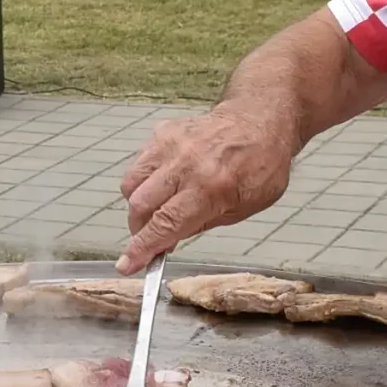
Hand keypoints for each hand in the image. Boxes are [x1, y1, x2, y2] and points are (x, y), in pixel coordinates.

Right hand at [116, 107, 296, 273]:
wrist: (259, 122)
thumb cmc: (259, 167)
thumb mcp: (242, 209)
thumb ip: (200, 225)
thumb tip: (166, 241)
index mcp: (211, 187)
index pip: (165, 224)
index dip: (142, 248)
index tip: (127, 264)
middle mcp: (186, 164)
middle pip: (140, 206)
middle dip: (139, 229)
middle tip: (149, 237)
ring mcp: (171, 145)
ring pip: (131, 185)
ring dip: (137, 206)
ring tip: (156, 209)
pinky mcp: (162, 133)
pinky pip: (139, 165)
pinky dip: (144, 181)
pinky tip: (163, 183)